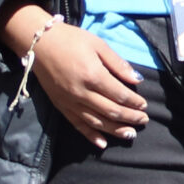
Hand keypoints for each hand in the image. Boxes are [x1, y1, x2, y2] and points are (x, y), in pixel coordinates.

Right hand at [25, 21, 146, 147]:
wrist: (38, 43)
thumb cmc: (70, 39)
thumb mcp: (98, 44)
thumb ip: (118, 64)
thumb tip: (137, 79)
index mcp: (93, 75)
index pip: (120, 95)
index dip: (135, 102)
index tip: (144, 105)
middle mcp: (82, 92)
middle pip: (111, 111)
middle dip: (130, 117)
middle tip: (143, 120)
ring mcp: (70, 102)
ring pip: (97, 122)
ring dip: (115, 130)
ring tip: (130, 134)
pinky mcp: (60, 106)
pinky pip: (77, 125)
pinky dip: (91, 136)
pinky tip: (103, 143)